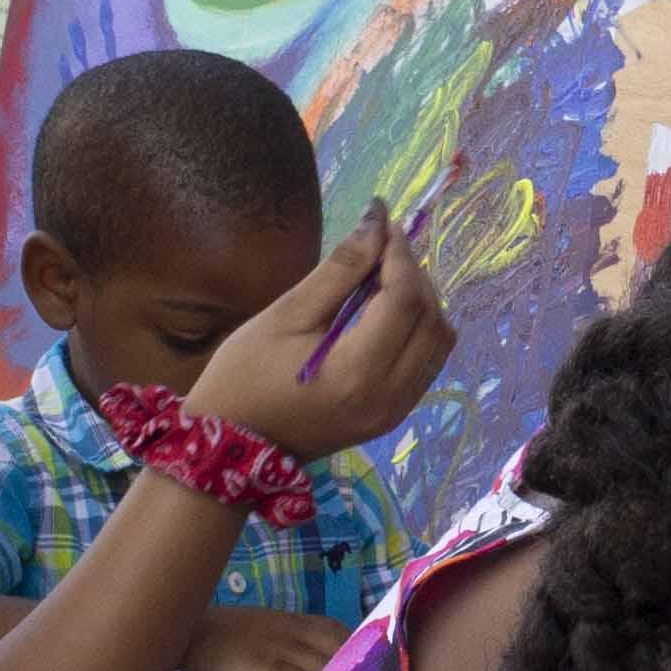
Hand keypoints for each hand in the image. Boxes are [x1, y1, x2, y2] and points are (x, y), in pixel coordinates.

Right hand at [185, 605, 354, 670]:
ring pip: (324, 665)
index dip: (355, 649)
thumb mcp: (243, 661)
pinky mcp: (267, 667)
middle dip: (356, 670)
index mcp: (291, 624)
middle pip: (339, 647)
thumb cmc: (212, 647)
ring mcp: (280, 648)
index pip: (335, 630)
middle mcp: (292, 632)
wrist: (186, 636)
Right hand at [192, 204, 457, 460]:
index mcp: (356, 372)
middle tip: (381, 246)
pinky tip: (385, 312)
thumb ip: (338, 271)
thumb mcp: (284, 316)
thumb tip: (376, 222)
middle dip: (414, 274)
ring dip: (422, 302)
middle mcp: (388, 397)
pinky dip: (418, 330)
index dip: (399, 254)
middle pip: (431, 319)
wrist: (232, 449)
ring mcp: (395, 412)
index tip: (382, 221)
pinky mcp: (392, 417)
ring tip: (384, 277)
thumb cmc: (244, 377)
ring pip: (438, 342)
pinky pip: (427, 364)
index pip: (404, 299)